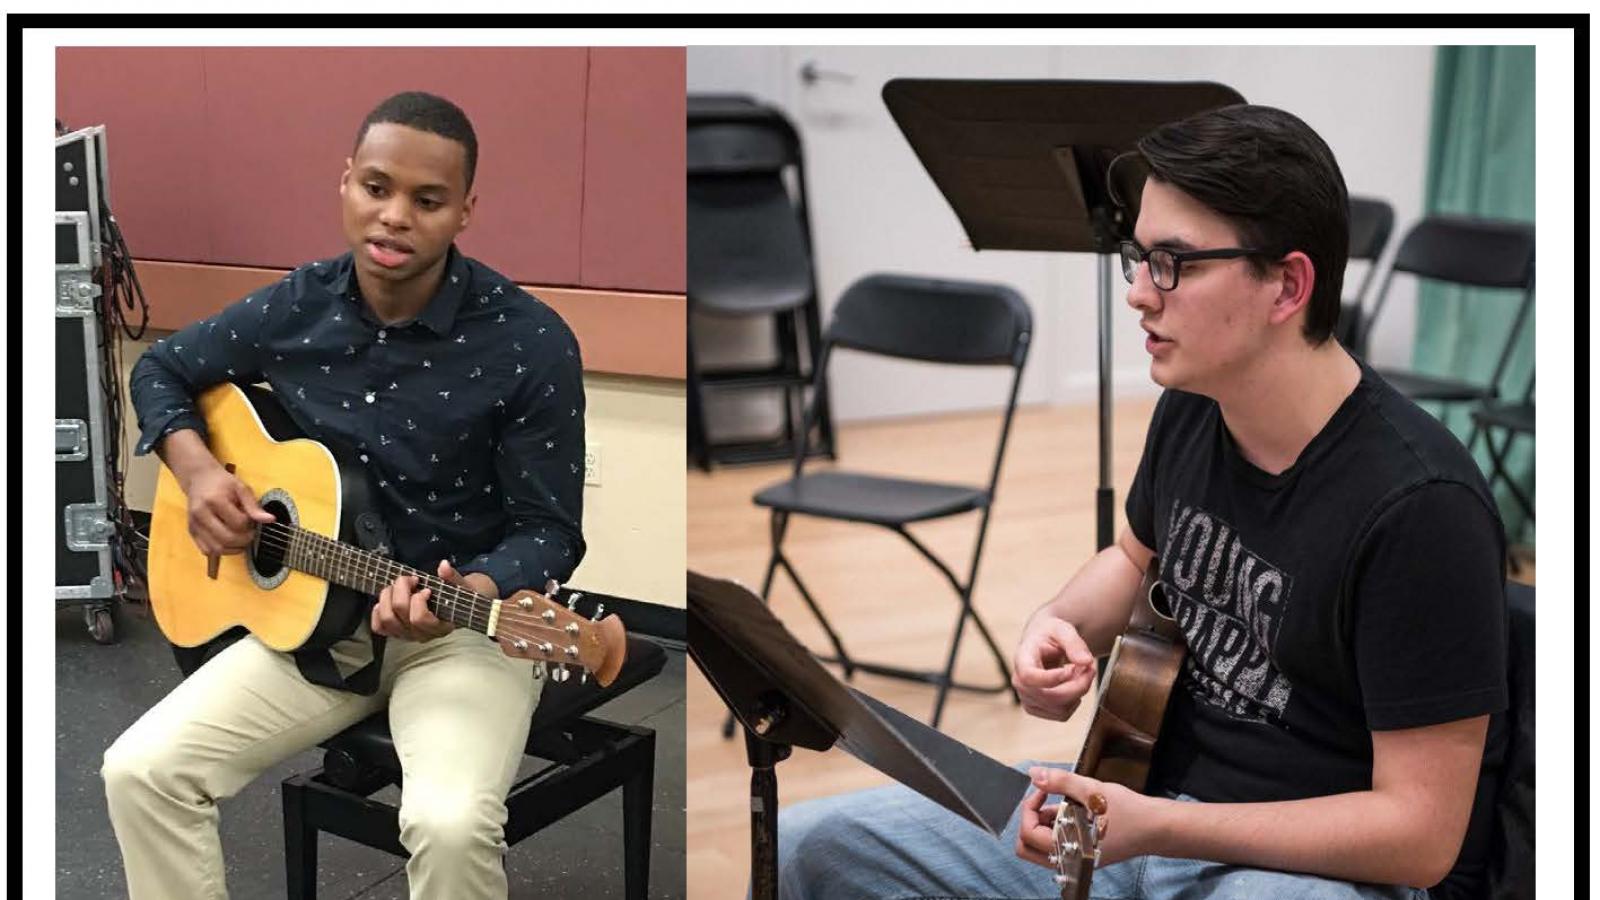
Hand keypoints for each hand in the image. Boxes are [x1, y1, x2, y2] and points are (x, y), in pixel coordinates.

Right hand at [182, 464, 275, 556]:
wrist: (199, 479)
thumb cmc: (222, 483)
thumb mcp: (241, 488)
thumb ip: (254, 506)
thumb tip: (270, 520)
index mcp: (214, 500)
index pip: (238, 523)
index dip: (250, 525)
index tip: (253, 520)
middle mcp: (200, 514)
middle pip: (226, 538)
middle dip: (244, 540)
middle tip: (250, 533)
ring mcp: (194, 524)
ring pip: (216, 549)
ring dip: (233, 549)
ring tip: (241, 539)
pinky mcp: (191, 532)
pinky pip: (206, 550)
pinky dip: (221, 550)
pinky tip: (229, 542)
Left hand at [371, 560, 471, 641]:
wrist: (460, 607)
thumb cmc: (462, 597)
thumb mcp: (463, 586)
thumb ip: (453, 577)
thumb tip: (444, 566)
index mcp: (440, 627)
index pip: (419, 618)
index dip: (418, 600)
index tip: (427, 589)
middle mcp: (422, 635)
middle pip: (400, 613)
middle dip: (401, 590)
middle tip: (411, 579)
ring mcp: (408, 635)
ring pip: (386, 618)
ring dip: (388, 597)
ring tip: (398, 586)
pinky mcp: (397, 633)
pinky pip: (379, 627)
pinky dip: (378, 612)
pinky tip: (387, 600)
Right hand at [1012, 617, 1097, 720]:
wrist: (1043, 643)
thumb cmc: (1050, 635)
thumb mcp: (1062, 629)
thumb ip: (1074, 643)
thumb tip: (1086, 661)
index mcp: (1022, 659)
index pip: (1029, 677)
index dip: (1051, 678)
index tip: (1070, 669)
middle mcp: (1020, 682)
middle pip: (1050, 697)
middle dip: (1078, 685)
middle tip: (1090, 668)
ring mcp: (1027, 698)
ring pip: (1060, 709)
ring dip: (1078, 692)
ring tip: (1079, 673)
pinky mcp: (1037, 709)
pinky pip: (1062, 714)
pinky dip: (1074, 701)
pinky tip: (1073, 685)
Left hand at [1016, 767, 1158, 870]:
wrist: (1156, 827)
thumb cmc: (1129, 812)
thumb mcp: (1092, 790)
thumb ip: (1060, 782)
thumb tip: (1034, 775)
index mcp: (1070, 849)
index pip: (1028, 834)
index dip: (1029, 808)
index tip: (1043, 790)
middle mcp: (1070, 860)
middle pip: (1027, 847)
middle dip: (1030, 820)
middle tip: (1044, 800)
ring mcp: (1076, 859)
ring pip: (1041, 847)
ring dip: (1043, 823)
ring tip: (1062, 802)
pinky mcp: (1083, 855)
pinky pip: (1057, 845)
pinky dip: (1057, 827)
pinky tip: (1071, 809)